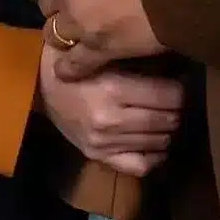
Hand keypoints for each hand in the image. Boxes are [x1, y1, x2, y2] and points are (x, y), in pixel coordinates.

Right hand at [36, 51, 183, 176]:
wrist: (38, 85)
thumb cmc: (75, 62)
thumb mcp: (104, 53)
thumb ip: (137, 58)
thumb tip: (176, 62)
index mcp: (113, 89)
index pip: (170, 96)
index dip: (181, 87)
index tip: (180, 80)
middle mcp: (110, 120)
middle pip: (168, 120)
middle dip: (177, 109)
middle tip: (174, 98)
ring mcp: (104, 143)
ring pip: (160, 142)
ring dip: (167, 129)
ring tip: (164, 114)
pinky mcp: (97, 157)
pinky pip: (140, 166)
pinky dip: (155, 155)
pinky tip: (156, 142)